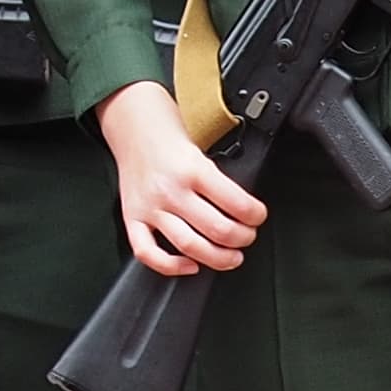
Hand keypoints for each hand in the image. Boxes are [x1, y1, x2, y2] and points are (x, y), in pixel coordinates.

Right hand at [101, 81, 265, 272]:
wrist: (132, 124)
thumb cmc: (169, 135)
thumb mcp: (201, 149)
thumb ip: (218, 180)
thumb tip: (243, 211)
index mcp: (193, 169)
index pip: (237, 204)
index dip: (256, 216)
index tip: (258, 216)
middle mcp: (171, 190)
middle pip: (218, 230)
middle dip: (243, 238)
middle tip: (247, 236)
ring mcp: (150, 207)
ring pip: (189, 246)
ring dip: (218, 257)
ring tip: (231, 255)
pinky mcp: (132, 217)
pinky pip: (148, 253)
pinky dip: (171, 266)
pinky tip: (189, 265)